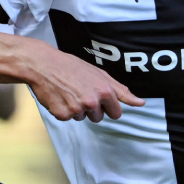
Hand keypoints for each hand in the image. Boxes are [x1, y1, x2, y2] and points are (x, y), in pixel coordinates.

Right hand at [25, 44, 144, 121]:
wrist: (44, 65)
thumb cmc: (72, 67)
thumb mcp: (99, 74)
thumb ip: (120, 91)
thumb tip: (140, 103)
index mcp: (104, 91)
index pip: (116, 113)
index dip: (108, 106)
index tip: (99, 98)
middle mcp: (92, 101)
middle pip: (99, 118)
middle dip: (92, 109)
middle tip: (80, 92)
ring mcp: (77, 109)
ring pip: (83, 118)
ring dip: (77, 109)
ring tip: (68, 92)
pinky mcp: (62, 115)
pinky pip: (68, 118)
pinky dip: (63, 110)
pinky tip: (59, 96)